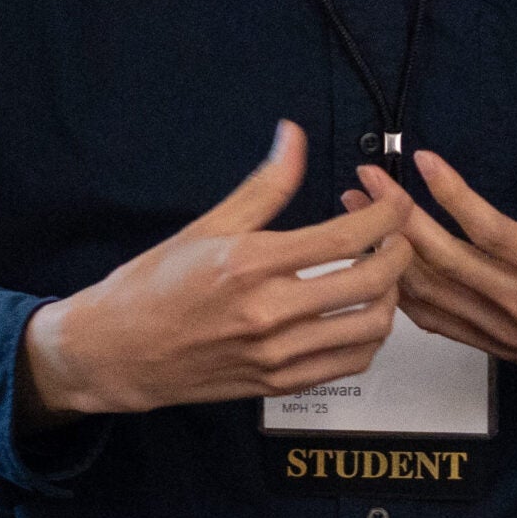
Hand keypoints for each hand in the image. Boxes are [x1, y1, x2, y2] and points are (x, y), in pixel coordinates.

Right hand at [18, 121, 413, 424]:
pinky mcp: (278, 384)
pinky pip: (348, 364)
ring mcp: (276, 355)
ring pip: (369, 329)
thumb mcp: (209, 224)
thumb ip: (265, 183)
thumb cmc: (156, 283)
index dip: (385, 213)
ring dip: (389, 297)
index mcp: (252, 264)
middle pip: (371, 282)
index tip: (393, 200)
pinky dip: (367, 337)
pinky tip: (356, 312)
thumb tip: (294, 133)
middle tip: (393, 234)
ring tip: (378, 273)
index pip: (347, 237)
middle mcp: (270, 313)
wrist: (117, 352)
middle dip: (399, 251)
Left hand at [356, 99, 516, 411]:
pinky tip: (384, 268)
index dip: (453, 194)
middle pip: (444, 261)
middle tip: (365, 181)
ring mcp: (504, 331)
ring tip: (357, 216)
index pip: (490, 230)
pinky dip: (406, 296)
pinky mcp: (497, 348)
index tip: (423, 158)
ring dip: (388, 254)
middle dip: (396, 217)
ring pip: (432, 295)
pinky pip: (439, 324)